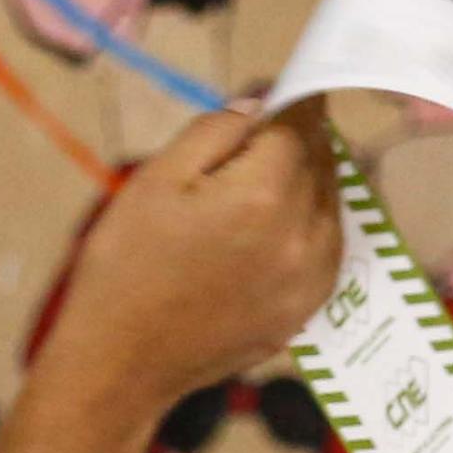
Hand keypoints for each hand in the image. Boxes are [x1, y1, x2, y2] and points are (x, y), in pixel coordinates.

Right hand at [42, 100, 345, 417]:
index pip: (301, 121)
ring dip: (306, 181)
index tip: (280, 89)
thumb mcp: (157, 178)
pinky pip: (328, 244)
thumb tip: (263, 103)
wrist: (121, 363)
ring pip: (331, 201)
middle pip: (321, 159)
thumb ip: (217, 129)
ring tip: (257, 187)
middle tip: (258, 138)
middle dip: (296, 139)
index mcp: (264, 194)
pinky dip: (310, 223)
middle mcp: (303, 234)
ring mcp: (312, 277)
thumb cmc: (126, 265)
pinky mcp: (308, 307)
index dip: (290, 98)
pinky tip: (270, 228)